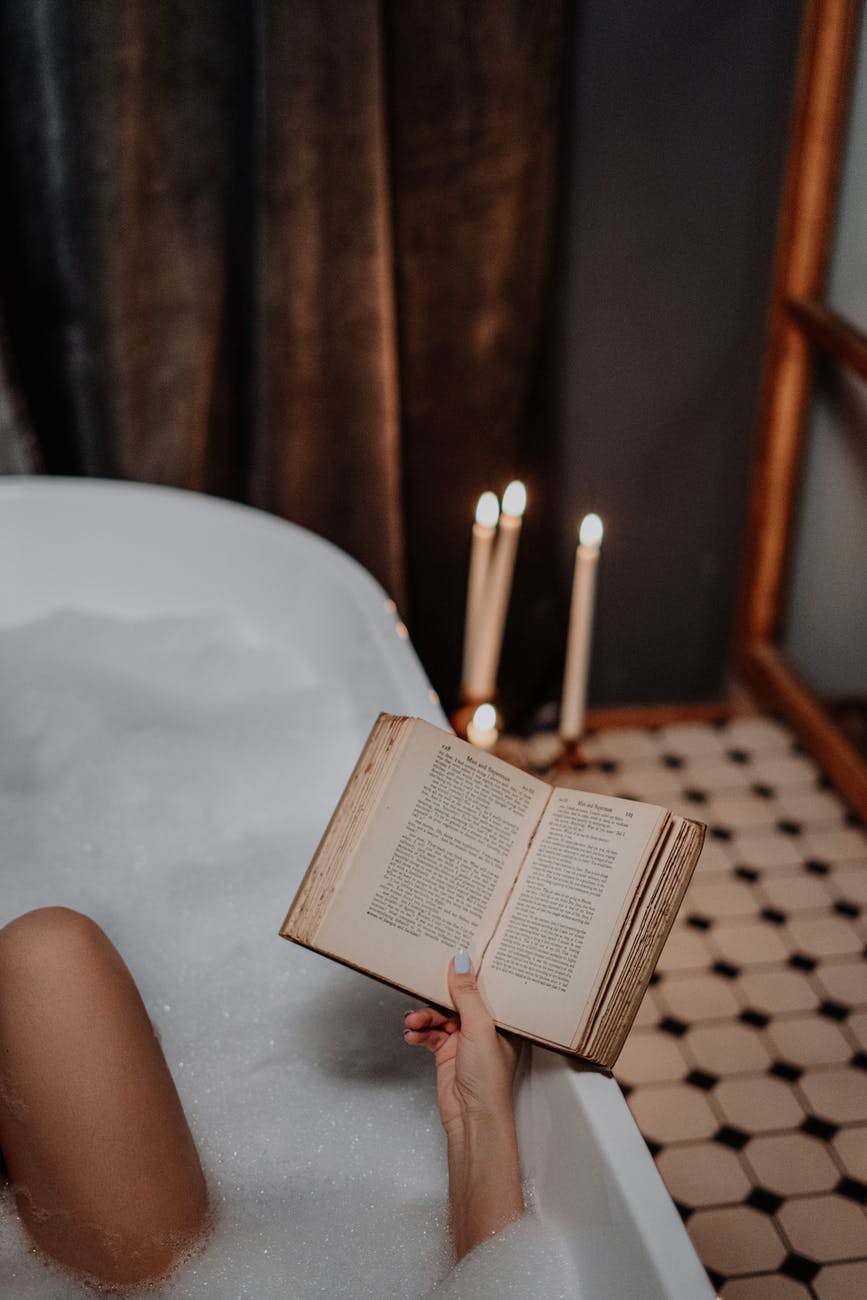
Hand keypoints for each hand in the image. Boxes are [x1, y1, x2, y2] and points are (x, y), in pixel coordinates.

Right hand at [403, 949, 524, 1257]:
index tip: (452, 950)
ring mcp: (465, 1040)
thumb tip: (460, 959)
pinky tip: (412, 1034)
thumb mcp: (478, 1027)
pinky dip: (419, 1031)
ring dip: (424, 1016)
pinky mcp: (447, 1052)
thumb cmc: (488, 1079)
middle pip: (458, 999)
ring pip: (440, 1015)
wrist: (472, 1120)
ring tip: (413, 1022)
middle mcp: (485, 1026)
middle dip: (437, 995)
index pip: (486, 985)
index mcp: (502, 1018)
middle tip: (421, 988)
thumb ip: (466, 993)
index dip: (470, 970)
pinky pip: (429, 1033)